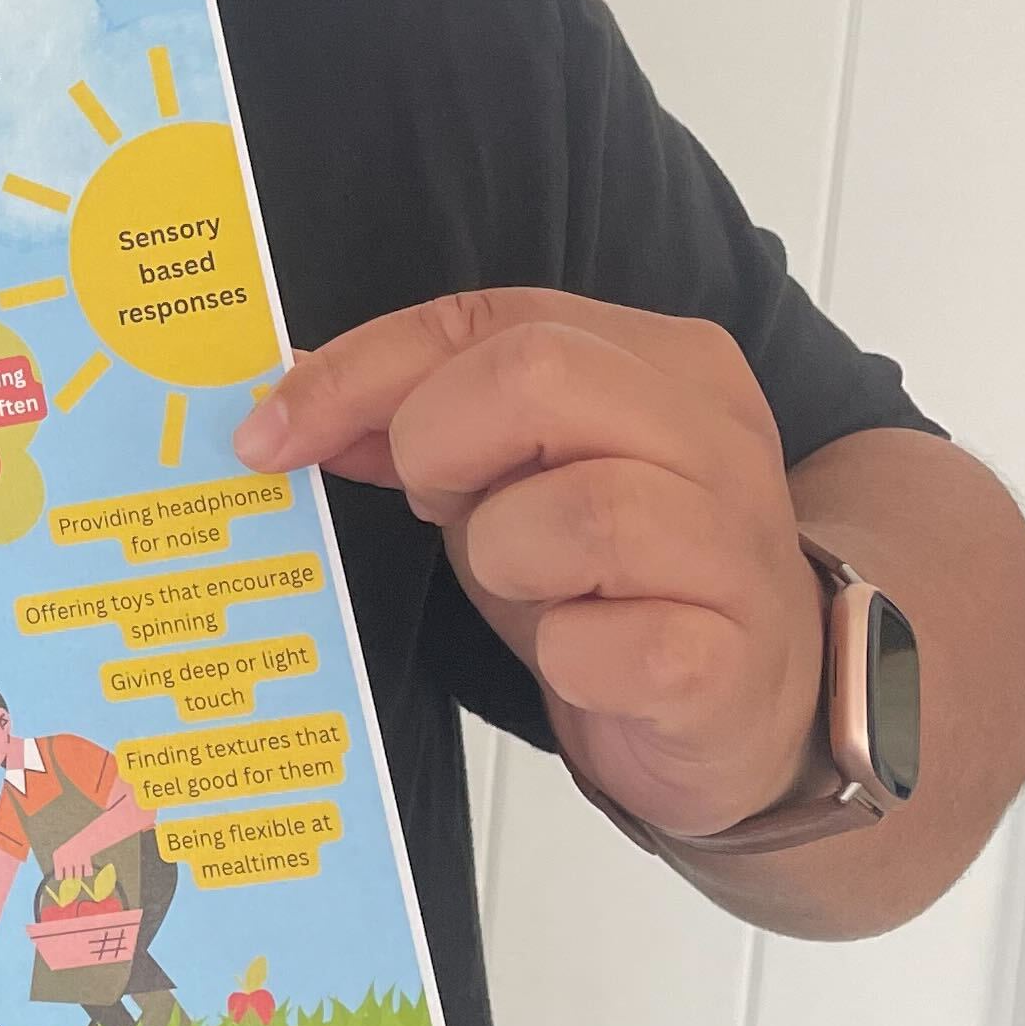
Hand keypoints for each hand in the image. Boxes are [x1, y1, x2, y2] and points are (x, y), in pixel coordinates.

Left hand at [235, 290, 824, 841]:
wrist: (752, 708)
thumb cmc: (621, 579)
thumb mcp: (517, 478)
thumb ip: (421, 421)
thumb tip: (291, 400)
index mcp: (665, 360)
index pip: (489, 317)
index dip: (362, 369)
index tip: (271, 429)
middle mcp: (716, 433)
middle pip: (538, 377)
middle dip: (444, 447)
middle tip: (441, 507)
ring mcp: (736, 544)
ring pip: (576, 513)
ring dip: (507, 560)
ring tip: (537, 590)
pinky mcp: (729, 658)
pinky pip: (604, 643)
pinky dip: (564, 657)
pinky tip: (587, 659)